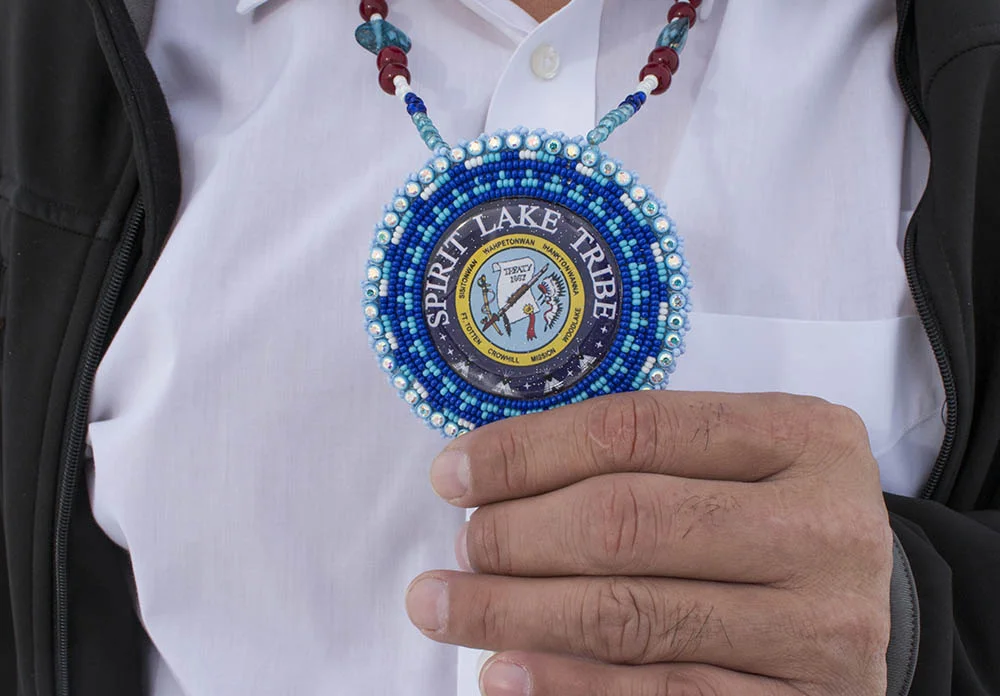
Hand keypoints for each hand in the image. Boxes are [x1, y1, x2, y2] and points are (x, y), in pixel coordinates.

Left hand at [406, 392, 893, 694]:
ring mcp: (819, 628)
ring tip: (447, 604)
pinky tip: (504, 673)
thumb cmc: (767, 519)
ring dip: (515, 612)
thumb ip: (637, 458)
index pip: (635, 430)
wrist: (858, 612)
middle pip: (628, 521)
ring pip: (632, 616)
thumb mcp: (731, 462)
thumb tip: (489, 479)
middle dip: (517, 535)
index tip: (455, 473)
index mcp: (803, 437)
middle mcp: (822, 527)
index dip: (528, 452)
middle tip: (461, 544)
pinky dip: (568, 687)